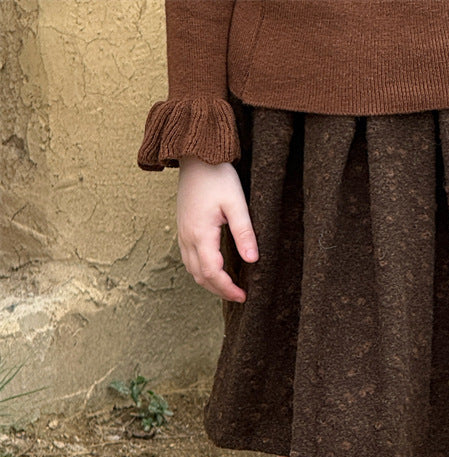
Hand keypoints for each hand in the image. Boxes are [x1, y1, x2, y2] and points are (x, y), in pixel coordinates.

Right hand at [176, 157, 258, 302]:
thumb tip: (253, 260)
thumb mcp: (236, 203)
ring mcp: (182, 233)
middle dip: (219, 290)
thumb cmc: (217, 175)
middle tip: (240, 296)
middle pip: (200, 276)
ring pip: (192, 270)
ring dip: (209, 282)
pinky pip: (189, 259)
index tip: (244, 296)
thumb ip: (244, 233)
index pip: (212, 272)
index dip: (228, 288)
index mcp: (200, 233)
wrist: (195, 155)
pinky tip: (216, 271)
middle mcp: (187, 237)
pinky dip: (201, 271)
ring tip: (229, 287)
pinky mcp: (183, 229)